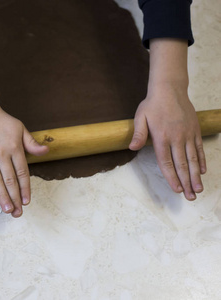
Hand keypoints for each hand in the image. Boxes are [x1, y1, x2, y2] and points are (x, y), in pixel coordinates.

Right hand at [0, 103, 48, 216]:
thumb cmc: (1, 121)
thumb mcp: (20, 128)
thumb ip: (31, 143)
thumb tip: (46, 151)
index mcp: (15, 147)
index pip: (22, 173)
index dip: (25, 188)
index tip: (26, 202)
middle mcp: (1, 152)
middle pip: (9, 180)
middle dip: (14, 198)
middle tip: (17, 213)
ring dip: (2, 196)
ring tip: (6, 209)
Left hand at [129, 83, 205, 199]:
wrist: (170, 88)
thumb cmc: (152, 104)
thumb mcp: (140, 117)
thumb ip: (138, 134)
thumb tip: (132, 148)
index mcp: (162, 137)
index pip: (166, 162)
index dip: (171, 177)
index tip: (176, 190)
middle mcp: (176, 137)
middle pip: (182, 164)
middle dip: (186, 182)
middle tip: (191, 197)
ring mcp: (187, 134)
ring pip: (193, 159)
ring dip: (196, 175)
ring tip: (199, 189)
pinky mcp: (195, 130)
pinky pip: (199, 148)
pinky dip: (201, 161)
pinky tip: (202, 171)